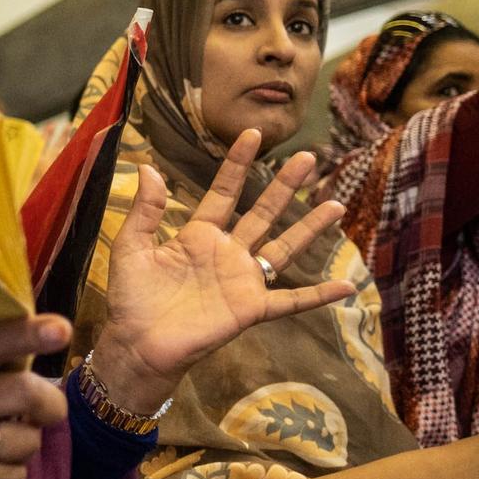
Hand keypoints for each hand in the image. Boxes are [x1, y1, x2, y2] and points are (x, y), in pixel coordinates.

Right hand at [0, 316, 71, 478]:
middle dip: (50, 403)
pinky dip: (12, 472)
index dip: (27, 334)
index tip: (61, 329)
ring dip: (26, 442)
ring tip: (6, 440)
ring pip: (25, 440)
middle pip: (23, 394)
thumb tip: (22, 354)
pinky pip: (12, 477)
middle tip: (47, 408)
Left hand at [89, 129, 356, 413]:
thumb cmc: (132, 297)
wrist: (137, 344)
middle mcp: (227, 252)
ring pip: (284, 247)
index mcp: (198, 234)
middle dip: (285, 186)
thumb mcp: (132, 247)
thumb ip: (145, 210)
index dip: (237, 164)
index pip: (224, 192)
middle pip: (263, 212)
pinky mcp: (251, 309)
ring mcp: (242, 280)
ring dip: (309, 228)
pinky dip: (318, 296)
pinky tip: (345, 287)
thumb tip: (148, 167)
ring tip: (336, 204)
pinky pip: (290, 301)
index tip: (252, 134)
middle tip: (309, 158)